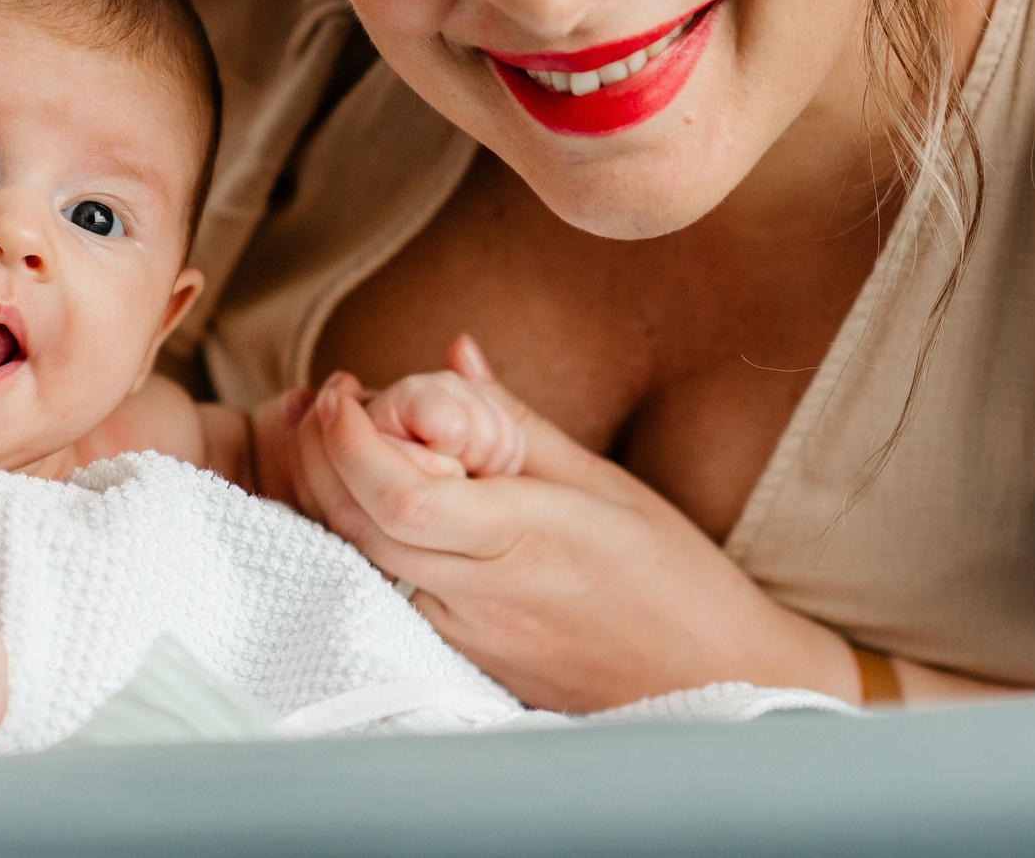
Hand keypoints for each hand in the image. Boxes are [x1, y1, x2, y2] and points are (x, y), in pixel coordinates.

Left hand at [290, 338, 856, 711]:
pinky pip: (379, 592)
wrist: (713, 681)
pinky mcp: (459, 661)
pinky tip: (354, 496)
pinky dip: (351, 538)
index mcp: (526, 541)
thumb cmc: (671, 574)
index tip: (342, 392)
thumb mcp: (601, 480)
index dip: (351, 440)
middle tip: (330, 399)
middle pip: (359, 527)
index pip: (401, 494)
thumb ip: (511, 420)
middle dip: (321, 454)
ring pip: (356, 564)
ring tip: (331, 435)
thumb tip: (453, 353)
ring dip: (324, 495)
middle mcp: (483, 598)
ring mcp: (465, 640)